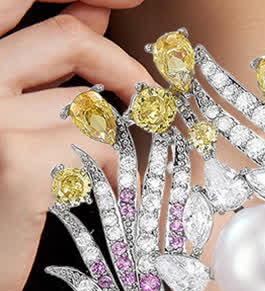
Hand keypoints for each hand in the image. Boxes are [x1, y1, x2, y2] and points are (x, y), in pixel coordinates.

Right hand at [0, 0, 151, 290]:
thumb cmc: (0, 203)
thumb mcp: (11, 119)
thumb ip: (43, 65)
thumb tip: (92, 12)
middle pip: (68, 38)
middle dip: (126, 67)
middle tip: (154, 99)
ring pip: (92, 105)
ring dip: (118, 142)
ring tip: (108, 177)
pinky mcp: (21, 166)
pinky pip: (103, 149)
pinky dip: (121, 176)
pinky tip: (107, 200)